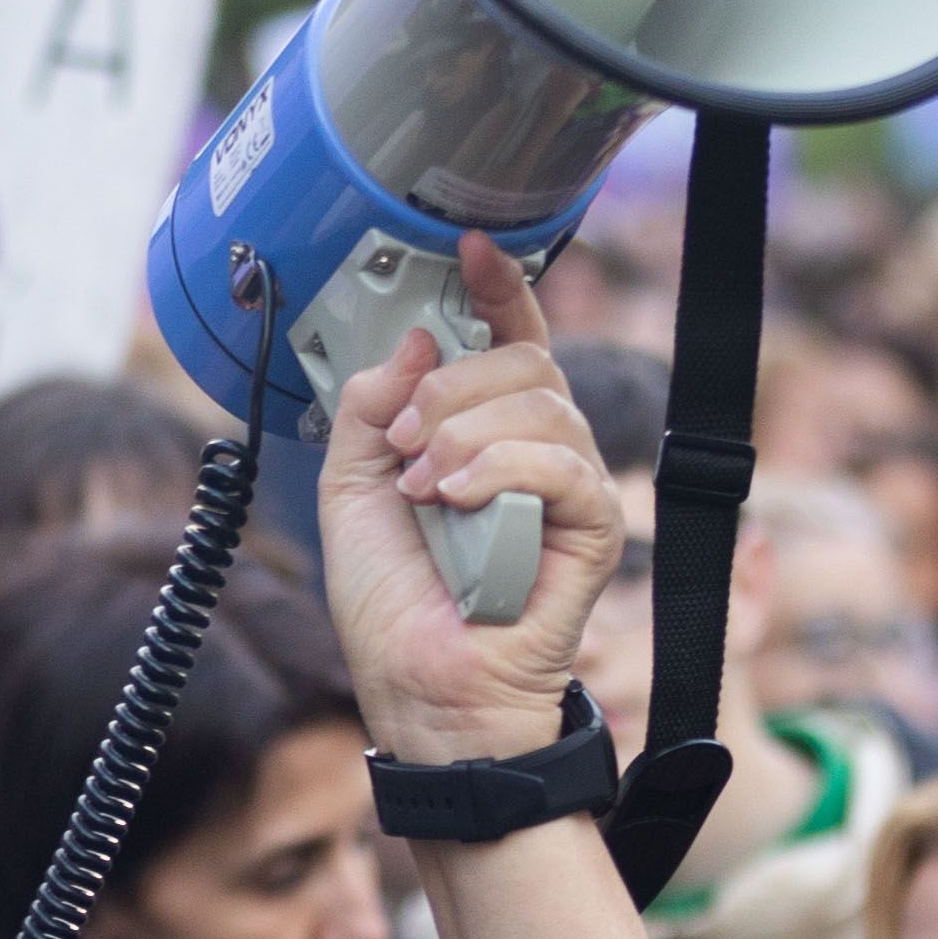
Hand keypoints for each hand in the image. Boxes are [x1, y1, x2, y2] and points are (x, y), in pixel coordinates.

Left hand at [314, 233, 625, 763]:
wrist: (418, 691)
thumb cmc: (395, 607)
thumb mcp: (349, 489)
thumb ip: (368, 409)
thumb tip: (412, 342)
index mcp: (482, 434)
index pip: (510, 340)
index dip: (498, 287)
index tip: (469, 247)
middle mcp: (534, 453)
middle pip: (524, 360)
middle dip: (452, 384)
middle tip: (403, 440)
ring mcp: (566, 491)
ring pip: (543, 404)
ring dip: (465, 432)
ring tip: (422, 485)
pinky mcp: (588, 533)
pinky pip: (567, 466)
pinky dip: (503, 469)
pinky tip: (456, 498)